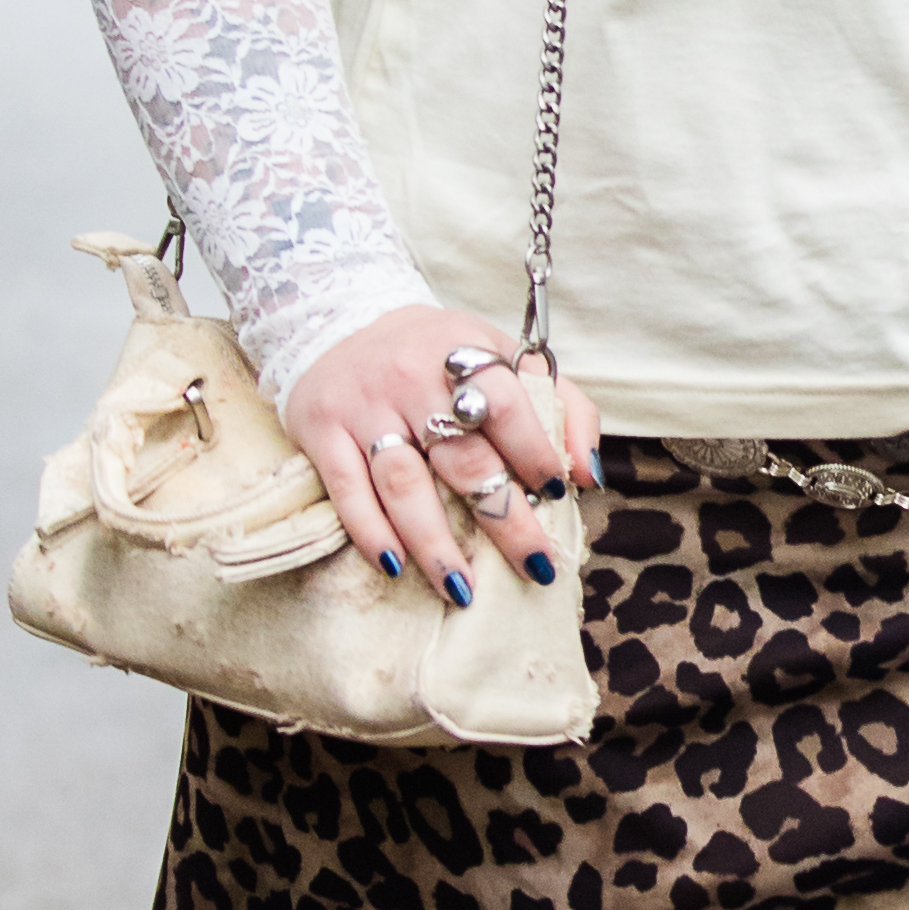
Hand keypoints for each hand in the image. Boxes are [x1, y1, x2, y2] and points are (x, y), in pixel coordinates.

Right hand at [281, 302, 602, 611]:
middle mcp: (411, 376)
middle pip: (462, 459)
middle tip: (534, 565)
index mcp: (463, 351)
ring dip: (434, 543)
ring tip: (462, 590)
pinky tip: (394, 566)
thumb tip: (586, 474)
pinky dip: (370, 532)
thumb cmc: (439, 355)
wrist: (339, 319)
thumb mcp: (500, 354)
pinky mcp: (322, 430)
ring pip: (403, 483)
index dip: (535, 452)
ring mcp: (364, 405)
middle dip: (503, 519)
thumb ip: (560, 403)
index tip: (554, 494)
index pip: (507, 406)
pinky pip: (348, 491)